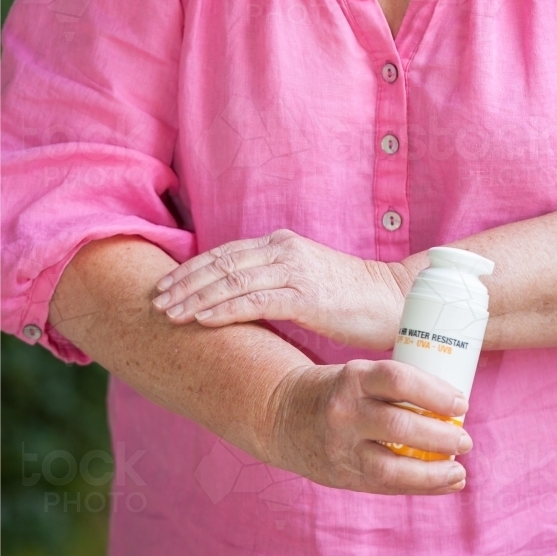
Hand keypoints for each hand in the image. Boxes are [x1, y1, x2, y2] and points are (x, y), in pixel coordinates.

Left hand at [151, 229, 413, 349]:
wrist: (393, 300)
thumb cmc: (349, 298)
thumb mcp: (305, 283)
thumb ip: (273, 283)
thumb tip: (238, 301)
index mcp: (282, 245)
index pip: (225, 253)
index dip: (191, 269)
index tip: (164, 285)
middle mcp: (284, 251)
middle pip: (221, 263)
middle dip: (184, 282)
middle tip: (155, 300)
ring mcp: (295, 271)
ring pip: (232, 281)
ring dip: (196, 298)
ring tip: (168, 313)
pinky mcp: (307, 296)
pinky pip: (256, 300)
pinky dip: (224, 309)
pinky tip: (202, 320)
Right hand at [258, 358, 471, 494]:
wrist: (282, 415)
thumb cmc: (336, 390)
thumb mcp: (358, 375)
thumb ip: (394, 388)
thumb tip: (453, 403)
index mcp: (353, 377)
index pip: (398, 379)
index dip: (434, 391)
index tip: (461, 402)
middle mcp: (345, 412)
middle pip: (400, 425)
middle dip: (440, 436)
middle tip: (465, 439)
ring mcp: (342, 447)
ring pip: (392, 467)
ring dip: (433, 472)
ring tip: (458, 471)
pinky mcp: (342, 475)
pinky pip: (386, 486)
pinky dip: (420, 486)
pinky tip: (444, 483)